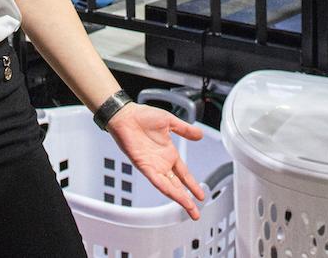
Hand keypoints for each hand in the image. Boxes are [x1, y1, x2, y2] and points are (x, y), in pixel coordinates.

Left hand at [105, 104, 205, 218]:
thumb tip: (200, 135)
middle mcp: (162, 163)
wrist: (126, 115)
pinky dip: (165, 188)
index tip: (201, 195)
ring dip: (179, 198)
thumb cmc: (143, 117)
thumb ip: (185, 130)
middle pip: (177, 186)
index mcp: (169, 154)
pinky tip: (173, 195)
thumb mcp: (170, 122)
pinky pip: (156, 180)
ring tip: (189, 208)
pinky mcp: (144, 166)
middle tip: (196, 212)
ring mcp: (153, 166)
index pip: (183, 174)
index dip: (192, 185)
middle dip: (187, 199)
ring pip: (168, 187)